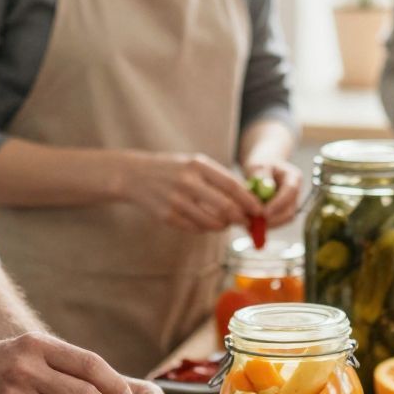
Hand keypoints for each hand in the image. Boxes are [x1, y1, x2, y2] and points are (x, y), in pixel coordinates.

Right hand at [121, 152, 262, 232]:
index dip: (249, 200)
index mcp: (197, 165)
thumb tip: (247, 198)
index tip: (259, 210)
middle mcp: (187, 182)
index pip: (231, 185)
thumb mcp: (194, 164)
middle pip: (225, 207)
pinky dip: (205, 229)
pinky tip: (206, 223)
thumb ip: (218, 178)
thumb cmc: (172, 169)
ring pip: (211, 222)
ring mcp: (176, 200)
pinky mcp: (167, 216)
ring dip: (224, 226)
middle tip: (247, 222)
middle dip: (241, 218)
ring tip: (226, 223)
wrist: (134, 175)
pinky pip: (195, 229)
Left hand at [242, 159, 302, 228]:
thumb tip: (264, 188)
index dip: (278, 204)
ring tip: (250, 224)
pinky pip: (278, 222)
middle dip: (273, 220)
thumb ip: (261, 176)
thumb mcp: (258, 166)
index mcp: (294, 177)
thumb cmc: (260, 166)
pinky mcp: (285, 213)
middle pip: (290, 210)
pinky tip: (251, 225)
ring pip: (284, 220)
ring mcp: (292, 204)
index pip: (290, 191)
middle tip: (255, 224)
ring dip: (268, 224)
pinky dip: (265, 225)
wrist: (263, 170)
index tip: (263, 213)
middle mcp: (296, 192)